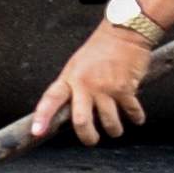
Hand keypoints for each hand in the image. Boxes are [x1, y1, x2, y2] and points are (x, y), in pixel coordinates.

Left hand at [32, 19, 155, 145]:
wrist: (124, 32)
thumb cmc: (100, 48)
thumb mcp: (77, 65)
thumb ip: (73, 87)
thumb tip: (71, 112)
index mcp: (70, 78)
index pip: (51, 99)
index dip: (43, 116)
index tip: (37, 132)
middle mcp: (85, 84)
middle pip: (81, 121)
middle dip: (88, 137)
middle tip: (92, 140)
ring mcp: (106, 87)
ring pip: (109, 122)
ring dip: (114, 130)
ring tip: (115, 130)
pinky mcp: (125, 88)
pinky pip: (131, 112)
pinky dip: (135, 117)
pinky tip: (136, 117)